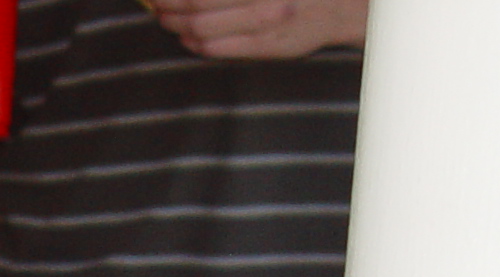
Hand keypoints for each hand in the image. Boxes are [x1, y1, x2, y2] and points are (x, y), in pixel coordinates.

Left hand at [146, 0, 366, 58]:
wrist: (343, 5)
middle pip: (196, 2)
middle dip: (168, 3)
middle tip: (156, 2)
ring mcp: (265, 22)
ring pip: (202, 28)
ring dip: (176, 24)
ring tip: (166, 18)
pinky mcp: (266, 46)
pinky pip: (216, 49)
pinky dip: (193, 44)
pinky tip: (186, 38)